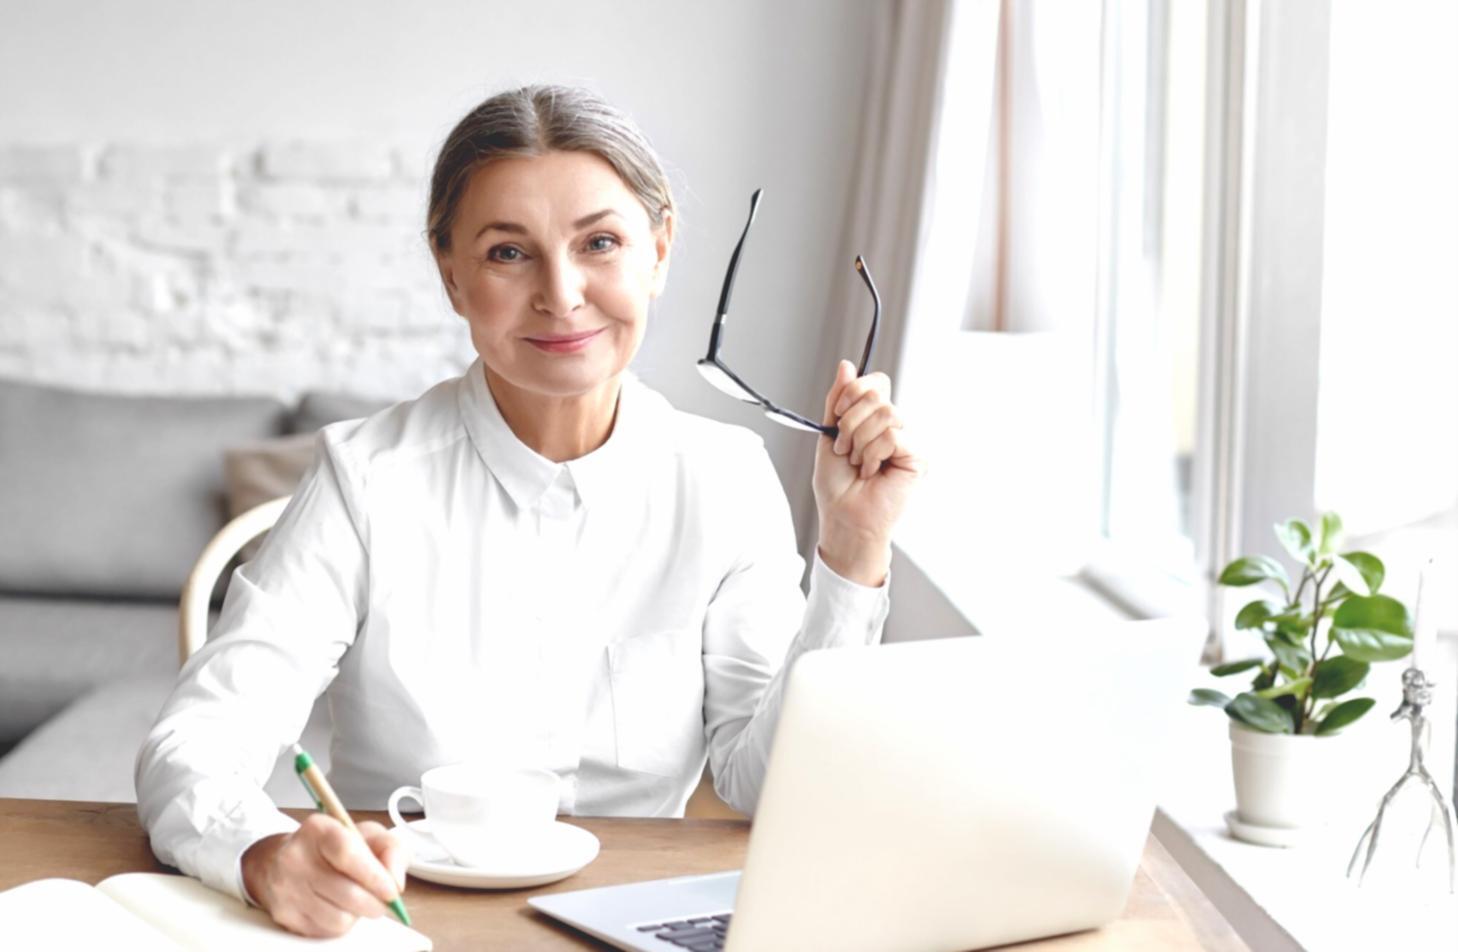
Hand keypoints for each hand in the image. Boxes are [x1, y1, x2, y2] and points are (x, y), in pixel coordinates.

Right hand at [241, 814, 409, 937]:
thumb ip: (392, 850)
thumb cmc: (334, 847)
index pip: (347, 854)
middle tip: (384, 899)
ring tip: (355, 898)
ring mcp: (287, 888)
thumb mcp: (368, 834)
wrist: (282, 861)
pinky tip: (336, 906)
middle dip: (375, 902)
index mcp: (319, 830)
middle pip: (347, 893)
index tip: (392, 890)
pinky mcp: (284, 915)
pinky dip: (340, 923)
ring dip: (357, 914)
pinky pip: (326, 931)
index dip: (374, 876)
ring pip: (339, 918)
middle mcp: (296, 857)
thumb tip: (395, 882)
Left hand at [812, 360, 924, 585]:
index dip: (854, 391)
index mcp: (873, 419)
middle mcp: (893, 427)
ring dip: (860, 441)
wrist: (843, 517)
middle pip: (877, 394)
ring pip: (886, 414)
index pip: (875, 383)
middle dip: (850, 421)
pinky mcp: (916, 458)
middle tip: (844, 448)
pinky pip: (893, 436)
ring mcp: (906, 442)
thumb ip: (838, 400)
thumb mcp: (828, 435)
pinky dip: (873, 454)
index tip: (837, 415)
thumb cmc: (837, 485)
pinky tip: (872, 472)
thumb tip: (846, 365)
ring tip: (858, 463)